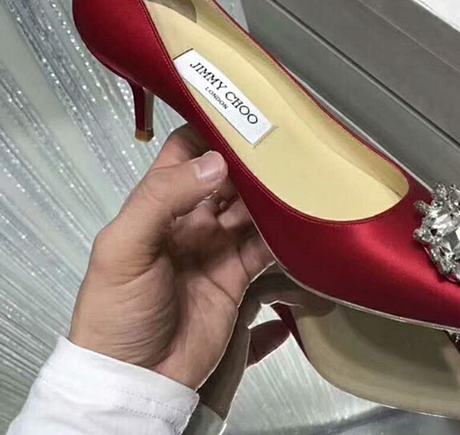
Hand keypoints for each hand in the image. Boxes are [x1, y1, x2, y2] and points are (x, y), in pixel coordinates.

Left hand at [70, 125, 287, 389]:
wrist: (137, 381)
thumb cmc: (118, 309)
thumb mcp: (124, 248)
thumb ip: (163, 199)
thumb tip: (217, 162)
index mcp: (161, 204)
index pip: (188, 152)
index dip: (212, 131)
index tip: (246, 114)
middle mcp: (194, 219)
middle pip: (230, 178)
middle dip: (254, 163)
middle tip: (290, 145)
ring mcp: (220, 248)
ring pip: (254, 210)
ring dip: (274, 197)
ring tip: (305, 178)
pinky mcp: (241, 278)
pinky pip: (268, 250)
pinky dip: (285, 239)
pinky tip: (305, 226)